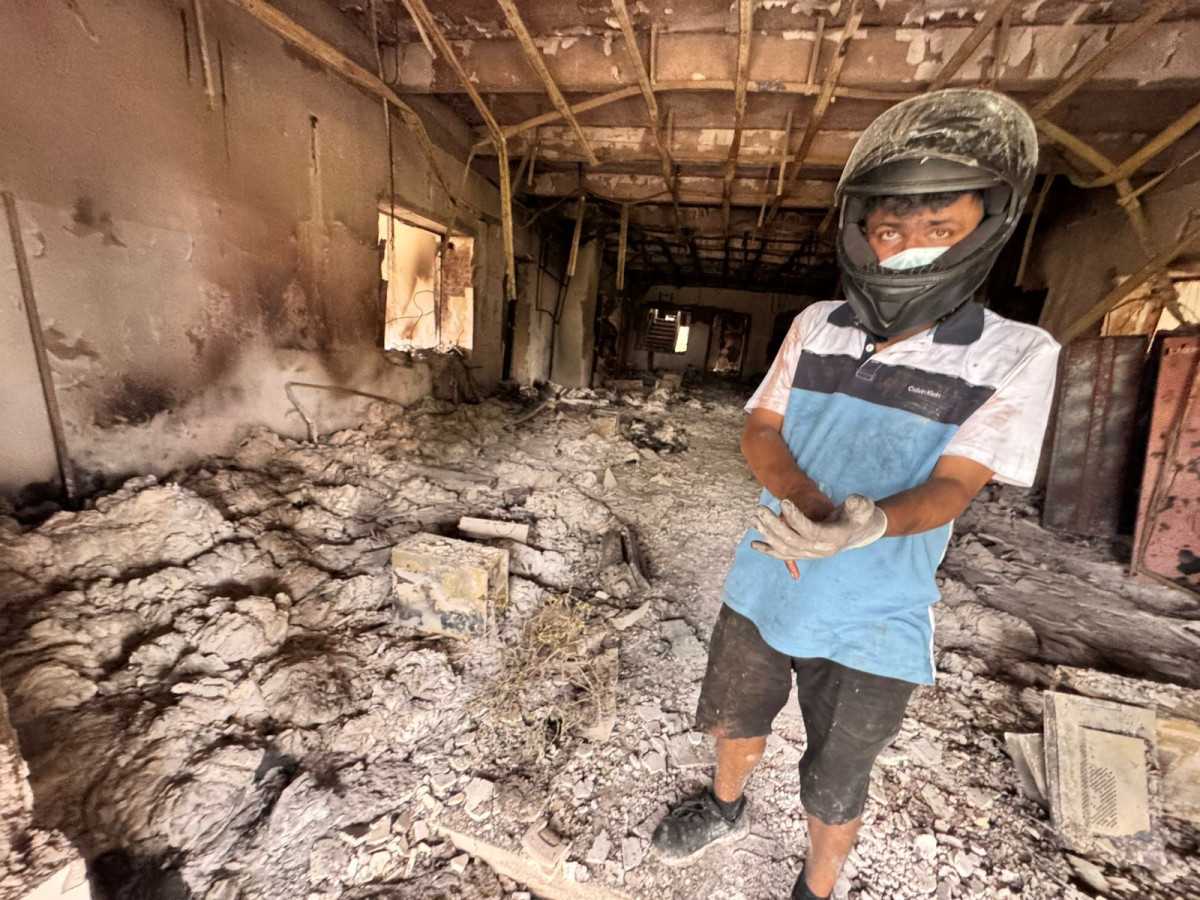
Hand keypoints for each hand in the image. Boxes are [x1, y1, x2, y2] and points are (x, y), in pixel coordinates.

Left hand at [751, 495, 887, 575]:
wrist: (860, 531)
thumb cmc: (859, 515)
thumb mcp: (862, 507)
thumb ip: (858, 504)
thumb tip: (854, 501)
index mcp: (833, 538)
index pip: (810, 530)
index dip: (795, 517)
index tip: (783, 501)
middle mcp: (821, 550)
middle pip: (792, 541)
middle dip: (773, 525)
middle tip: (760, 509)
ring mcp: (811, 554)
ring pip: (785, 548)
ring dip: (767, 534)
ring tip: (754, 519)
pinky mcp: (804, 554)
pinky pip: (784, 555)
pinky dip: (768, 550)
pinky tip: (754, 544)